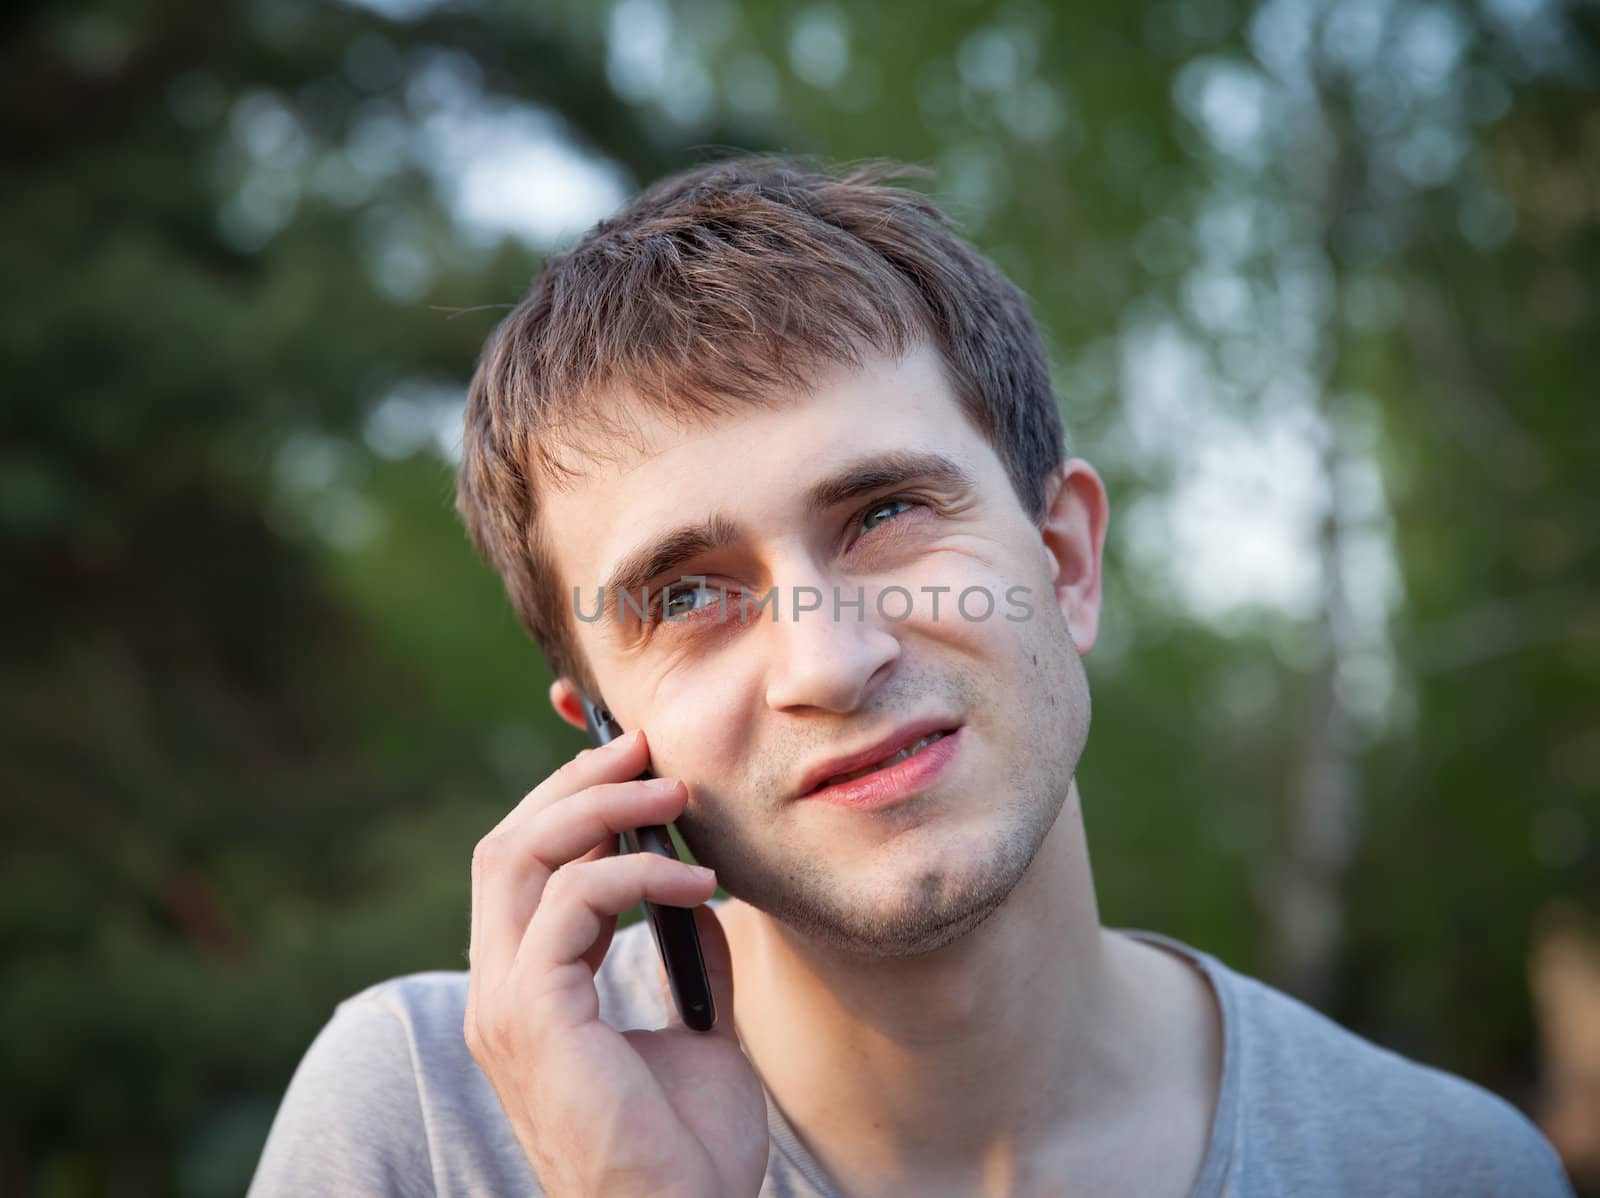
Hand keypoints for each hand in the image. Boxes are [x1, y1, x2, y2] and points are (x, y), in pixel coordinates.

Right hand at [465, 729, 768, 1197]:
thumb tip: (704, 899)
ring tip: (674, 792)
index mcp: (528, 993)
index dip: (564, 801)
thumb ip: (689, 961)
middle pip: (508, 845)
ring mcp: (505, 1004)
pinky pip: (573, 901)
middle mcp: (499, 992)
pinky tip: (697, 885)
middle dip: (575, 783)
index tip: (629, 759)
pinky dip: (636, 873)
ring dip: (600, 806)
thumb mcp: (700, 1031)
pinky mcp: (533, 1015)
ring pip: (520, 855)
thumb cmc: (690, 1152)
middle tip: (648, 748)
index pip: (521, 869)